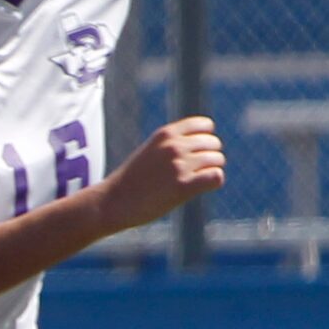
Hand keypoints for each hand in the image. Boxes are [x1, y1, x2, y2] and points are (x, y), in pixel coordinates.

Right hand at [97, 115, 224, 231]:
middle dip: (208, 157)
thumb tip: (205, 147)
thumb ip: (173, 144)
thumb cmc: (131, 181)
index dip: (205, 140)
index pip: (206, 126)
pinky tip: (198, 189)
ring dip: (210, 171)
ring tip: (193, 182)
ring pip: (217, 160)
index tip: (195, 154)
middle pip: (214, 144)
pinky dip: (212, 183)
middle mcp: (174, 146)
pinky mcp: (183, 186)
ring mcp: (179, 166)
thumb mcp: (150, 151)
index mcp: (165, 134)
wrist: (111, 203)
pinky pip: (216, 177)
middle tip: (192, 173)